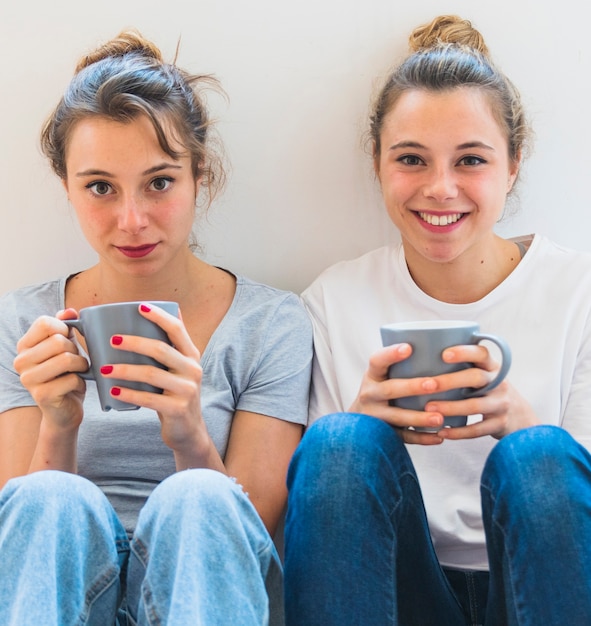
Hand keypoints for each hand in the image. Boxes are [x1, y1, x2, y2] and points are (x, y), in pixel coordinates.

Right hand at [14, 309, 88, 430]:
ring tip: (79, 371)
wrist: (65, 410)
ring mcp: (28, 379)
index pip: (45, 323)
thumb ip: (66, 326)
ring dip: (81, 365)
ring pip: (67, 359)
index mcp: (24, 345)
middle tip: (76, 362)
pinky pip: (72, 379)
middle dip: (76, 351)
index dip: (65, 329)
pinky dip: (81, 382)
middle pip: (58, 341)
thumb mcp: (67, 346)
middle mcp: (20, 361)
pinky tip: (74, 386)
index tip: (69, 341)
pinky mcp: (41, 395)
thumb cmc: (67, 373)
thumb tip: (69, 311)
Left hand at [97, 303, 207, 457]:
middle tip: (112, 340)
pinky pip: (149, 399)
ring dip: (125, 370)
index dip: (159, 316)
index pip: (177, 329)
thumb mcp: (180, 369)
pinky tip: (113, 391)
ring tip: (104, 369)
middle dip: (134, 343)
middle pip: (161, 349)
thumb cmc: (176, 394)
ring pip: (152, 374)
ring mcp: (187, 389)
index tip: (140, 307)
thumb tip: (167, 311)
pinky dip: (129, 394)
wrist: (188, 430)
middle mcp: (192, 369)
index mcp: (191, 355)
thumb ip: (173, 346)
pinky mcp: (178, 408)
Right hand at [349, 343, 446, 444]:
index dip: (391, 354)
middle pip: (390, 390)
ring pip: (397, 417)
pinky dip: (422, 438)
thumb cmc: (381, 390)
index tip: (408, 347)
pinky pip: (403, 438)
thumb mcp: (381, 376)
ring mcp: (375, 416)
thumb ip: (402, 366)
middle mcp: (370, 395)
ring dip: (419, 418)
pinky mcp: (383, 434)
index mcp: (372, 376)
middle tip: (434, 384)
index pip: (377, 361)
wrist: (359, 422)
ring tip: (440, 418)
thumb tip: (442, 344)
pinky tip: (439, 436)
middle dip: (412, 387)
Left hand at [424, 344, 538, 439]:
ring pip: (475, 405)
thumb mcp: (486, 376)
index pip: (481, 354)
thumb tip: (424, 357)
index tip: (444, 354)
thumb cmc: (491, 391)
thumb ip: (465, 367)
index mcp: (492, 367)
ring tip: (429, 409)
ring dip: (450, 407)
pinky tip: (441, 432)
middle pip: (475, 378)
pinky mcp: (500, 424)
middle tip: (427, 385)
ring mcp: (501, 404)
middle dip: (449, 381)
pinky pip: (477, 429)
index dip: (464, 352)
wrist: (522, 419)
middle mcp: (499, 383)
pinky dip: (458, 432)